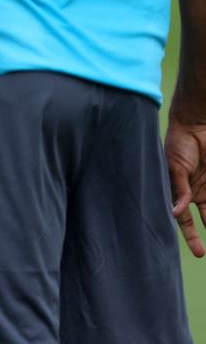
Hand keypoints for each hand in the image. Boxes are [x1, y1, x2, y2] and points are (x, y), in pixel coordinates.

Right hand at [166, 116, 205, 257]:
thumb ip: (178, 190)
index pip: (184, 218)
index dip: (191, 235)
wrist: (196, 125)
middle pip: (203, 219)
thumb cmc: (178, 144)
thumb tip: (174, 213)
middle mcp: (194, 192)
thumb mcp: (175, 168)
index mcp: (178, 191)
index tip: (200, 252)